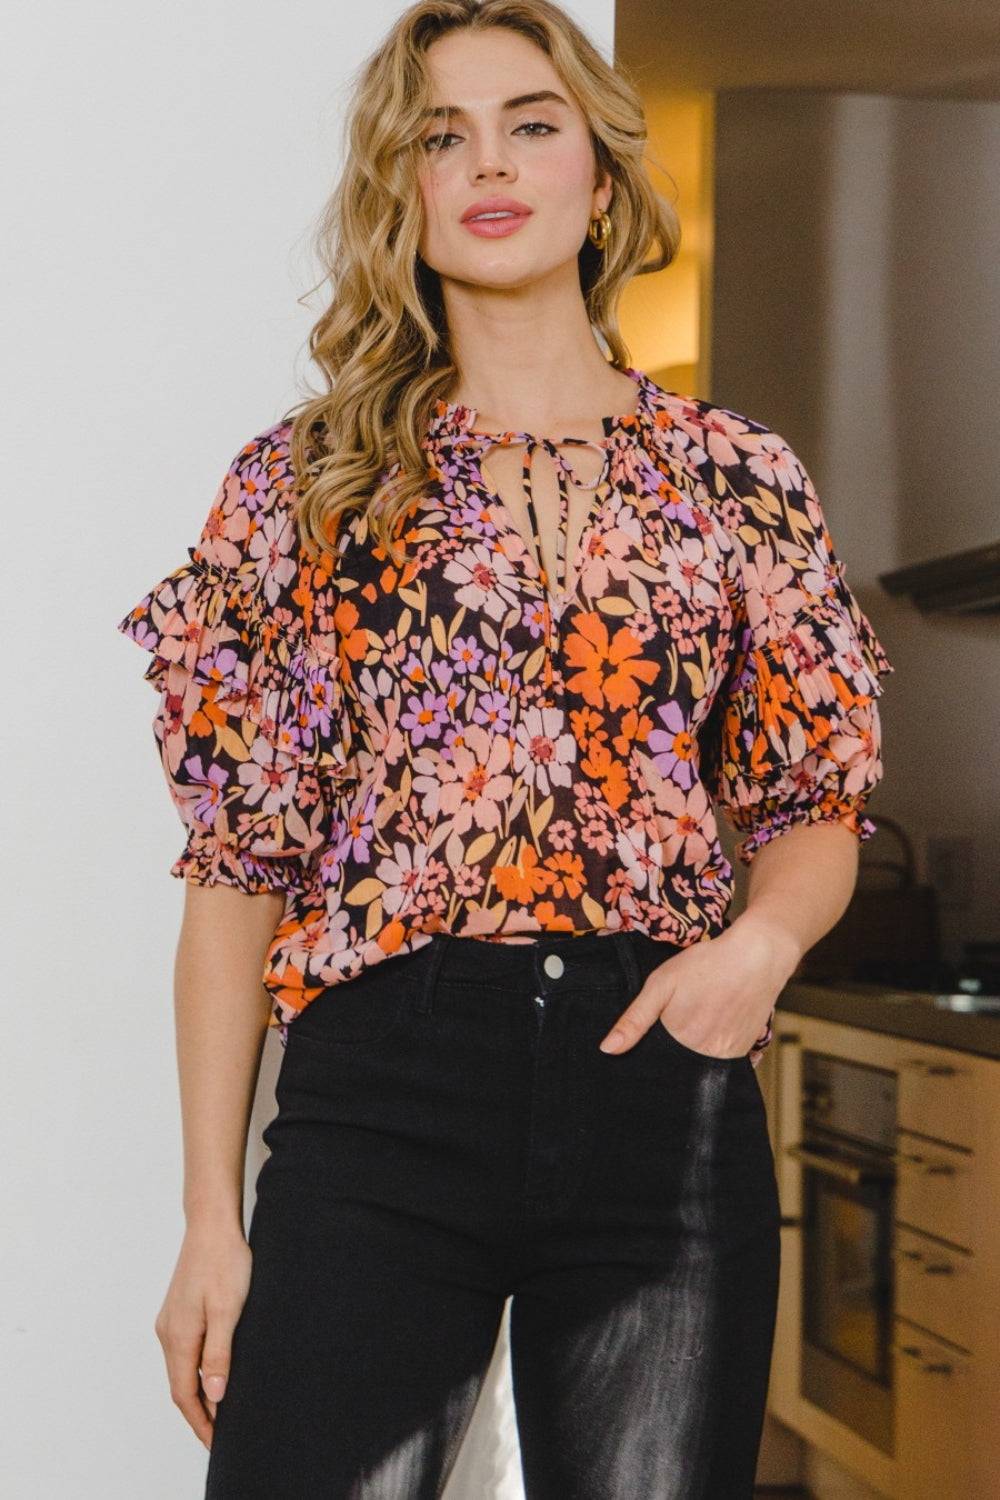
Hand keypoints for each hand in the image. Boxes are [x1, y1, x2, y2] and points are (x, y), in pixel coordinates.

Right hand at [154, 1219, 251, 1449]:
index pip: (184, 1394)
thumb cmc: (224, 1262)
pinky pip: (183, 1352)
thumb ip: (220, 1355)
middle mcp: (167, 1332)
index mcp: (179, 1337)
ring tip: (220, 1409)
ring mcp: (170, 1321)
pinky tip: (212, 1372)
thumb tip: (213, 1395)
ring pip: (181, 1368)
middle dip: (198, 1412)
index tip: (216, 1442)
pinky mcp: (178, 1311)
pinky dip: (195, 1370)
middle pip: (179, 1385)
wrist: (211, 1225)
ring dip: (197, 1391)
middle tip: (221, 1433)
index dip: (200, 1421)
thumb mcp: (229, 1310)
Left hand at [599, 915, 801, 1057]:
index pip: (658, 1065)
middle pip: (681, 1070)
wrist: (758, 955)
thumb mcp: (661, 984)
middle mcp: (707, 1056)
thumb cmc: (707, 965)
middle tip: (675, 1027)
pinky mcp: (747, 1050)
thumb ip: (635, 1019)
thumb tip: (607, 1050)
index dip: (649, 1058)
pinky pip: (725, 1063)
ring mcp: (730, 1056)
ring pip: (702, 1067)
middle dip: (671, 1060)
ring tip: (696, 1024)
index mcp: (681, 1042)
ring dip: (693, 1057)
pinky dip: (715, 1053)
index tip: (646, 1046)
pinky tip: (713, 1028)